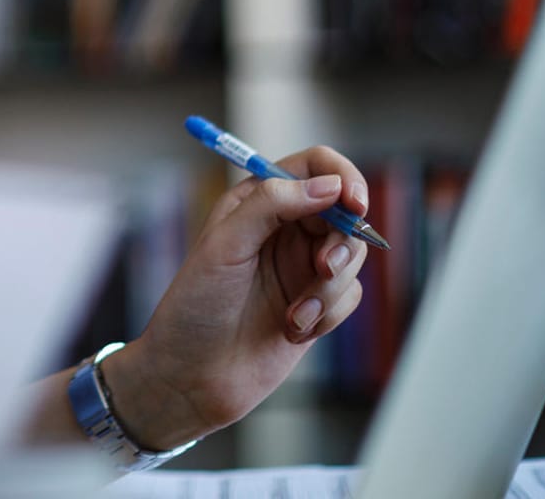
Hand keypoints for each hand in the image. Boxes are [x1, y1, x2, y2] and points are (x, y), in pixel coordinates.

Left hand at [101, 147, 371, 449]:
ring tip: (295, 315)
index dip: (342, 177)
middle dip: (341, 242)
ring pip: (351, 256)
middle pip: (343, 212)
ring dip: (329, 287)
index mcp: (256, 201)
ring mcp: (302, 266)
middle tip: (322, 269)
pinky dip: (328, 313)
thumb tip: (329, 184)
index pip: (314, 166)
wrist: (191, 376)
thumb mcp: (225, 245)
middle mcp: (284, 227)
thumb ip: (272, 205)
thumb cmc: (195, 307)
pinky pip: (349, 296)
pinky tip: (293, 331)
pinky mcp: (317, 304)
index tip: (353, 202)